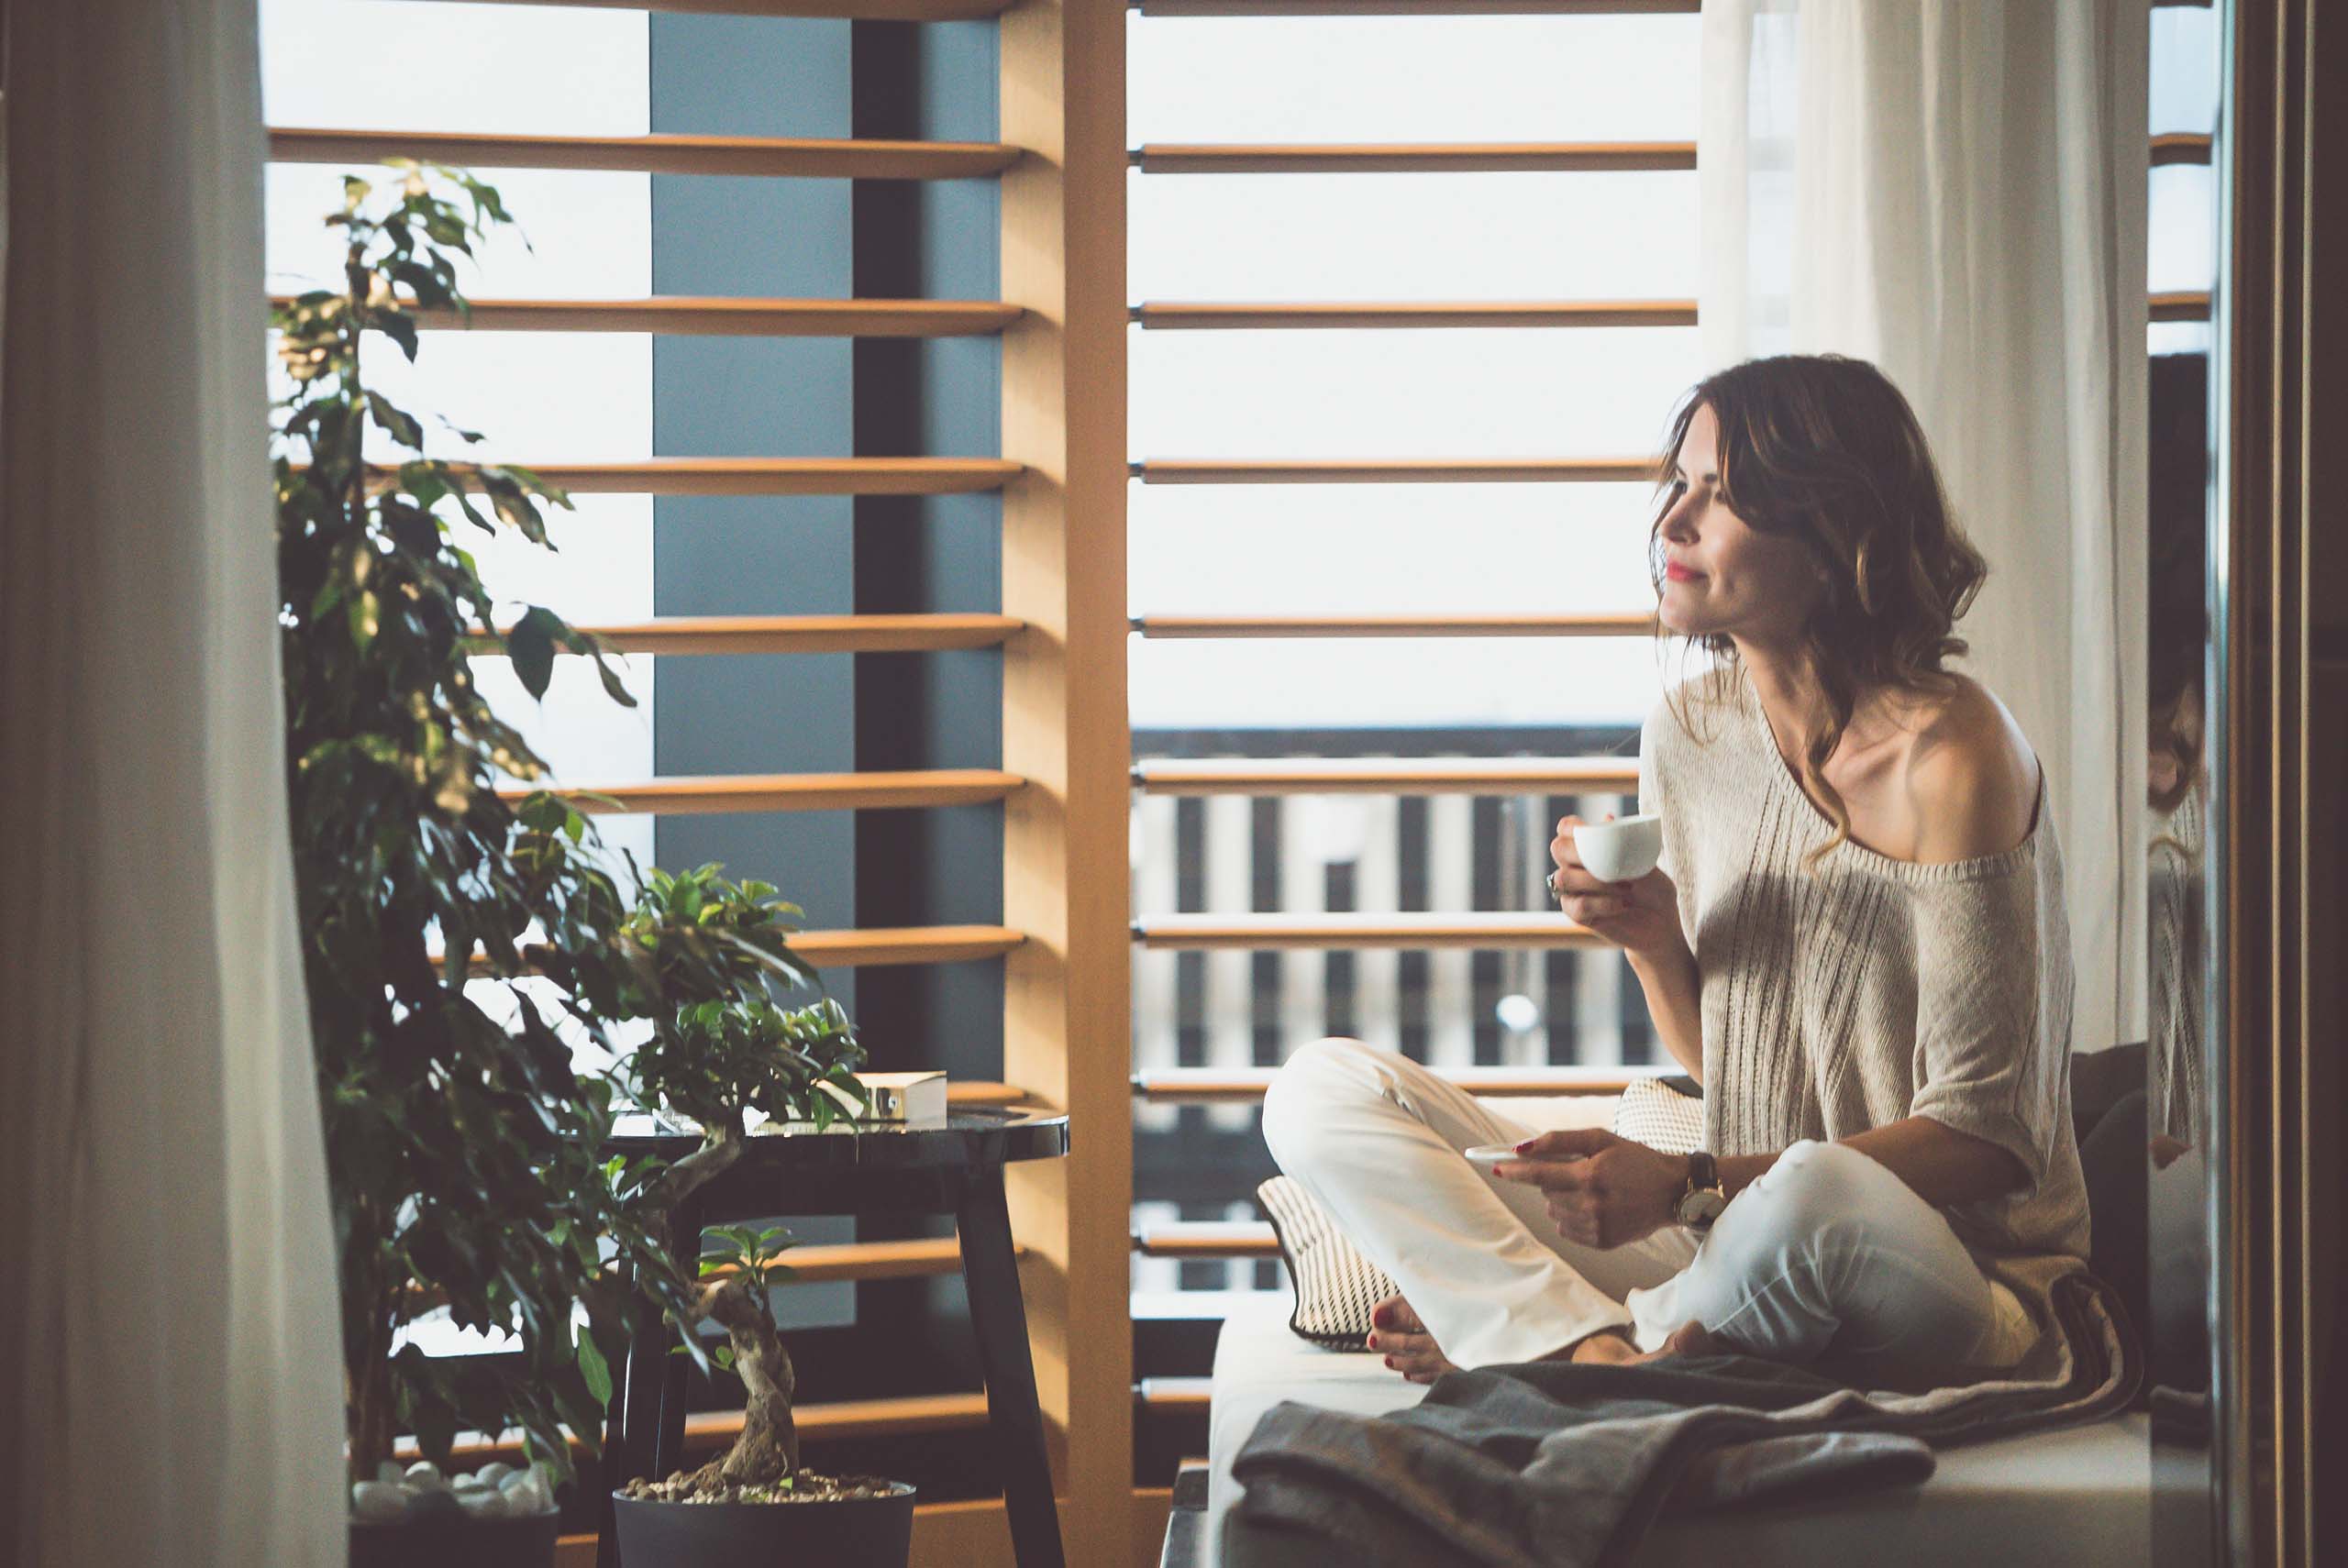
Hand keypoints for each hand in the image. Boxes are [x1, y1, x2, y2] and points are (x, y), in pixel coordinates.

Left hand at [1493, 1128, 1688, 1249]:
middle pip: (1545, 1193)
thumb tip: (1522, 1147)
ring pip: (1553, 1212)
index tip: (1495, 1167)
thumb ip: (1560, 1140)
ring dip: (1561, 1199)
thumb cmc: (1635, 1160)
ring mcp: (1597, 1227)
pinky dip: (1571, 1216)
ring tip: (1589, 1189)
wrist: (1673, 1192)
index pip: (1540, 1174)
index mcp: (1591, 1175)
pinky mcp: (1602, 1242)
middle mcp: (1592, 1204)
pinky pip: (1566, 1229)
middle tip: (1576, 1171)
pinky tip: (1594, 1206)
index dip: (1514, 1172)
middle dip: (1551, 1180)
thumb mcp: (1602, 1140)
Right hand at [1548, 812, 1683, 961]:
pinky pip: (1577, 905)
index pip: (1566, 829)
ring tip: (1625, 887)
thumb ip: (1627, 845)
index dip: (1571, 826)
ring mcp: (1575, 891)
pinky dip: (1601, 903)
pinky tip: (1621, 904)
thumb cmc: (1655, 890)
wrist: (1661, 925)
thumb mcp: (1648, 865)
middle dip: (1578, 852)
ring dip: (1594, 880)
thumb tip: (1608, 818)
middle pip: (1558, 848)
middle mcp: (1577, 867)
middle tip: (1605, 862)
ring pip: (1563, 878)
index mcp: (1590, 849)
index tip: (1587, 830)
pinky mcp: (1578, 916)